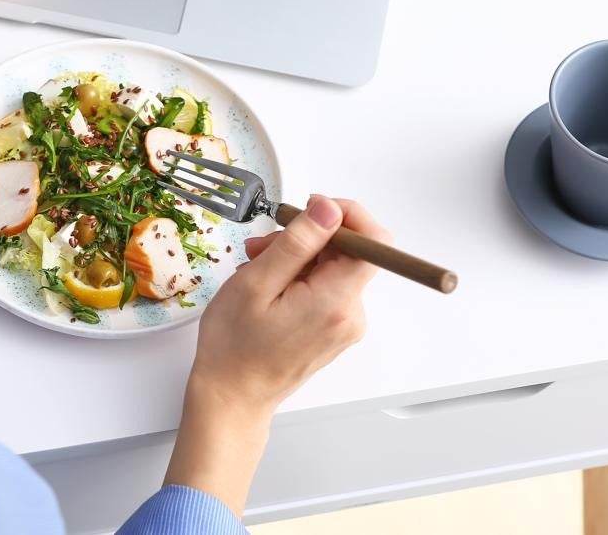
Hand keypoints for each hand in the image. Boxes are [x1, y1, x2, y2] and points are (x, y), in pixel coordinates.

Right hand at [164, 196, 388, 514]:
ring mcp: (345, 324)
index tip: (313, 210)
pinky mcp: (334, 328)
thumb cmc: (235, 347)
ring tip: (256, 268)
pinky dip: (299, 278)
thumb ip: (298, 243)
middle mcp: (351, 314)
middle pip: (348, 252)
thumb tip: (330, 210)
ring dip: (296, 258)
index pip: (374, 242)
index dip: (348, 216)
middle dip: (307, 238)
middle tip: (262, 246)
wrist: (233, 397)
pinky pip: (326, 287)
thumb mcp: (257, 283)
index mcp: (336, 302)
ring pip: (333, 268)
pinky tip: (268, 287)